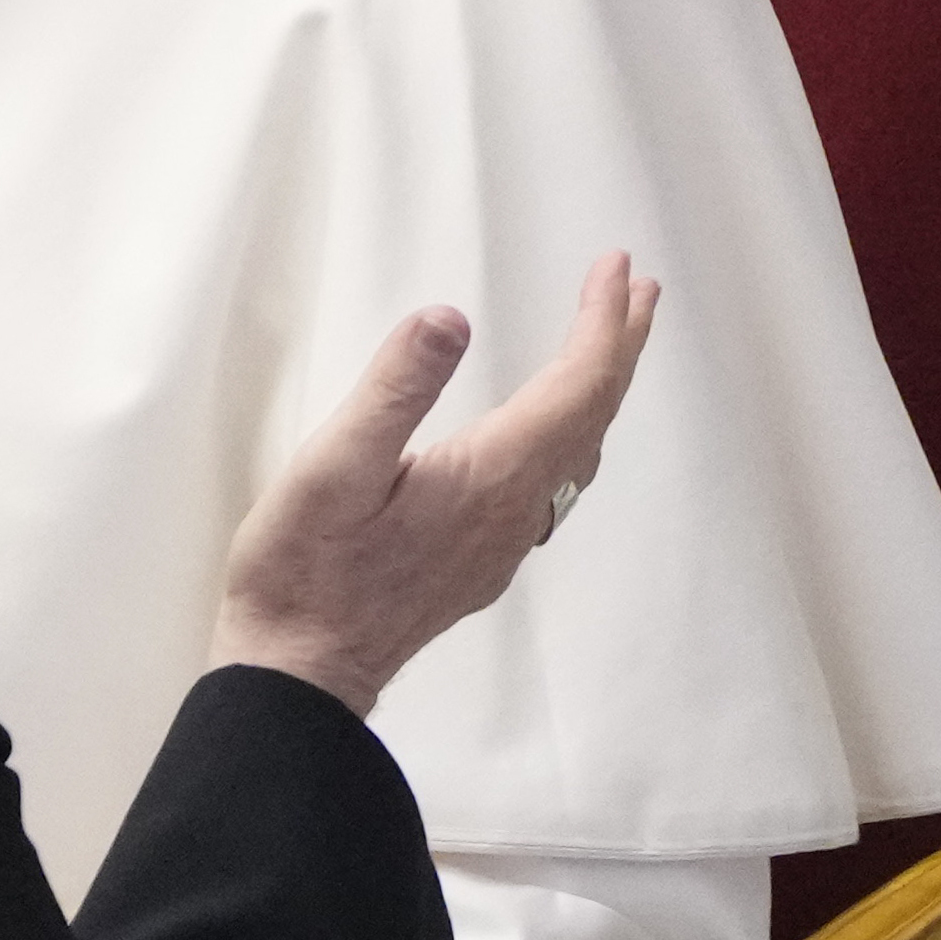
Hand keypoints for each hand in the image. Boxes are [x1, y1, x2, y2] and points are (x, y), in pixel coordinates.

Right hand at [209, 255, 660, 714]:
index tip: (615, 267)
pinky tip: (552, 430)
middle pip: (592, 418)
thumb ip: (394, 390)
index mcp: (491, 477)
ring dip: (599, 390)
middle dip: (619, 348)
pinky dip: (572, 431)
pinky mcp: (481, 561)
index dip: (602, 323)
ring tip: (608, 345)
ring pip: (579, 453)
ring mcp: (503, 542)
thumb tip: (449, 318)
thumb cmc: (303, 571)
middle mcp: (514, 511)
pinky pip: (555, 483)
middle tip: (640, 290)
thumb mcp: (331, 467)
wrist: (299, 672)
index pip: (575, 387)